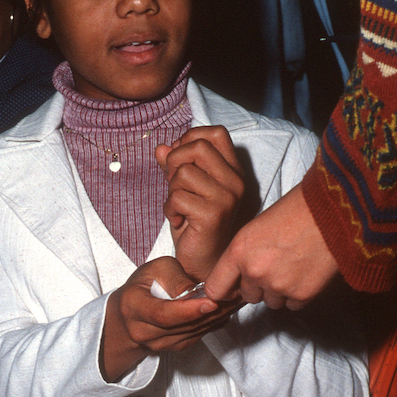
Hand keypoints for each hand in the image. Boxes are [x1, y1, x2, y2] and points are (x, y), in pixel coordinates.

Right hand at [101, 256, 238, 380]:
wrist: (130, 315)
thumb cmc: (143, 285)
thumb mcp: (154, 269)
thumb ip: (175, 278)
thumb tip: (196, 291)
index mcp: (134, 308)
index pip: (162, 314)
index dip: (187, 310)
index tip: (210, 302)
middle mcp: (144, 331)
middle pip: (184, 325)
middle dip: (213, 311)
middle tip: (238, 294)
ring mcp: (160, 344)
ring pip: (196, 331)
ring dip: (220, 316)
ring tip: (240, 298)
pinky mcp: (176, 347)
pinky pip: (200, 335)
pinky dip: (217, 321)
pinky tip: (231, 307)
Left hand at [155, 125, 244, 282]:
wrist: (204, 263)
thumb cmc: (195, 225)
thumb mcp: (183, 189)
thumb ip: (174, 166)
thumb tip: (160, 148)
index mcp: (233, 171)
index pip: (215, 133)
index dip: (190, 139)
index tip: (179, 161)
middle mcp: (235, 181)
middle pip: (198, 147)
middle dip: (175, 162)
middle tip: (174, 185)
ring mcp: (227, 198)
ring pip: (184, 173)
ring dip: (171, 190)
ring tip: (178, 208)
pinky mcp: (213, 215)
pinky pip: (177, 196)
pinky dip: (169, 208)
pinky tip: (179, 220)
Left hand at [203, 183, 339, 308]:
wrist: (334, 211)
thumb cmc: (296, 212)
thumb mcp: (256, 228)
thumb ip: (242, 255)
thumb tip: (236, 278)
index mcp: (238, 251)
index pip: (215, 289)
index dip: (223, 291)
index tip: (229, 290)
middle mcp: (254, 272)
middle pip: (247, 296)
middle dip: (258, 286)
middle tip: (276, 266)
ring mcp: (278, 285)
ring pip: (271, 302)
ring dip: (279, 291)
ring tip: (294, 265)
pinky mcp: (301, 294)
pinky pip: (292, 305)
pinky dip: (299, 293)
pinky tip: (306, 272)